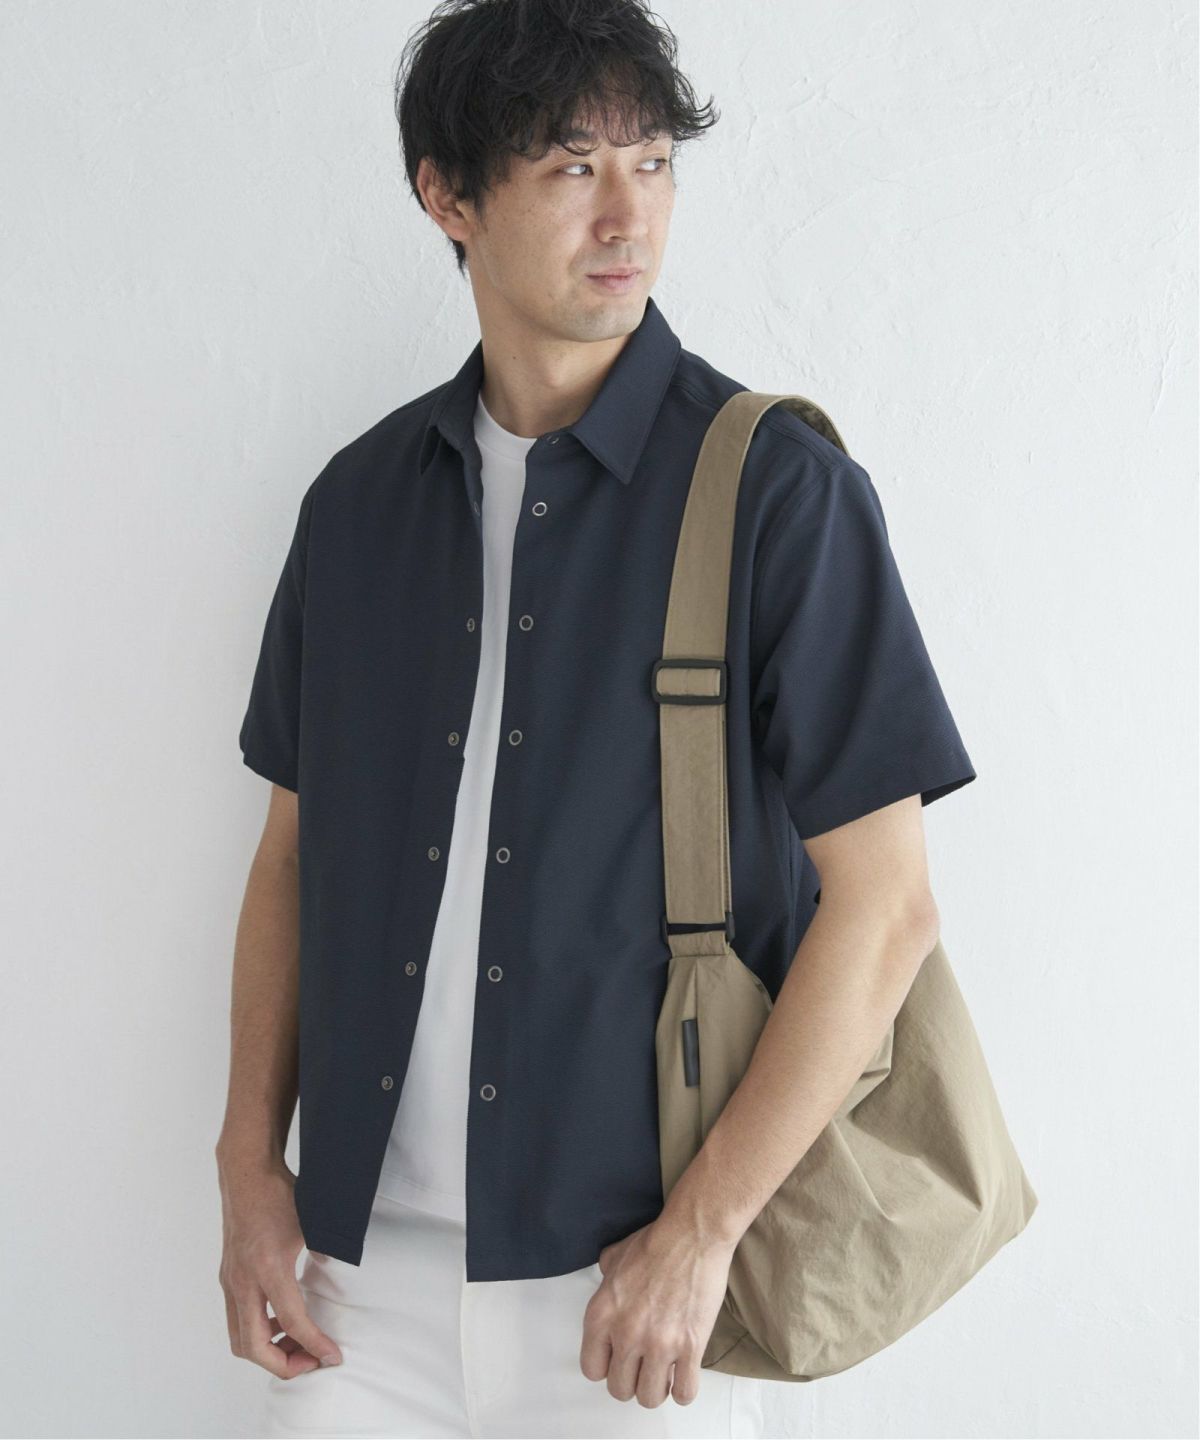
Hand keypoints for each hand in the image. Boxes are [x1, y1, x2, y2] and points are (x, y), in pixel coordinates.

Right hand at [216, 1151, 342, 1377]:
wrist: (246, 1173)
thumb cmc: (279, 1194)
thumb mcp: (312, 1222)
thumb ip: (328, 1251)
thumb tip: (345, 1276)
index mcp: (267, 1267)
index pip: (290, 1321)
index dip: (314, 1344)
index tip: (333, 1356)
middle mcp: (243, 1281)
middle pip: (253, 1346)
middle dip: (283, 1364)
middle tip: (312, 1361)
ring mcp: (231, 1281)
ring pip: (240, 1338)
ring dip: (268, 1351)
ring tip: (299, 1346)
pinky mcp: (228, 1278)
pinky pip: (238, 1320)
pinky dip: (258, 1333)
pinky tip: (282, 1323)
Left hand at [579, 1216, 736, 1407]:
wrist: (693, 1234)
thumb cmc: (656, 1242)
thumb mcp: (614, 1257)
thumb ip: (605, 1278)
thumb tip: (606, 1279)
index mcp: (601, 1314)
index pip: (591, 1369)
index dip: (606, 1366)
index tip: (619, 1359)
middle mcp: (625, 1334)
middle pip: (619, 1389)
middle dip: (632, 1380)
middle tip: (643, 1366)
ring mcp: (658, 1344)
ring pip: (649, 1398)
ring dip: (657, 1388)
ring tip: (664, 1372)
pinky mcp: (690, 1347)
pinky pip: (683, 1393)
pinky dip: (684, 1389)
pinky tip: (685, 1373)